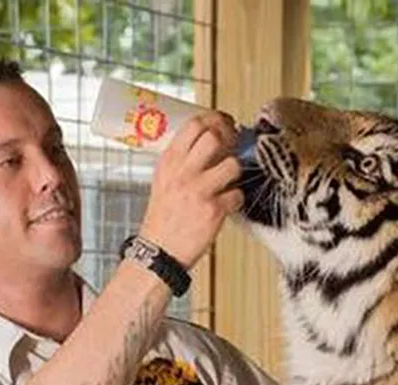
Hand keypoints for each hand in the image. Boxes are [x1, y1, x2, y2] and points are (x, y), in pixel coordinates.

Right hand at [138, 111, 243, 268]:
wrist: (159, 250)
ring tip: (228, 180)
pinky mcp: (214, 210)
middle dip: (229, 139)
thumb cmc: (164, 216)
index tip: (225, 123)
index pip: (194, 126)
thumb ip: (182, 161)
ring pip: (232, 164)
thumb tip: (210, 142)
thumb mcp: (163, 180)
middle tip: (233, 146)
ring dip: (235, 172)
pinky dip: (236, 199)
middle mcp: (183, 173)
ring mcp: (199, 191)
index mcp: (169, 162)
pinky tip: (227, 204)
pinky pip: (238, 194)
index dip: (215, 120)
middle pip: (214, 137)